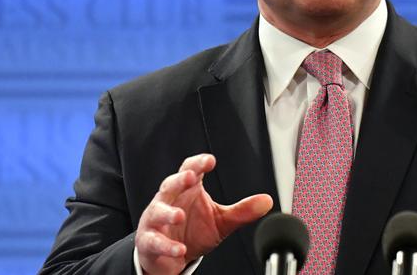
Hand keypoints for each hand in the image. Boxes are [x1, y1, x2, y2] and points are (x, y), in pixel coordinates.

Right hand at [135, 153, 272, 274]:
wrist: (171, 256)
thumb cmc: (193, 231)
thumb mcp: (221, 220)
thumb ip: (242, 211)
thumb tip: (266, 201)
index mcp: (187, 190)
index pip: (190, 170)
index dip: (198, 163)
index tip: (210, 161)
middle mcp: (169, 200)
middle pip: (170, 184)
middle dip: (179, 180)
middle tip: (191, 177)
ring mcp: (156, 220)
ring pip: (158, 211)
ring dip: (168, 213)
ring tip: (180, 216)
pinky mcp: (149, 241)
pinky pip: (155, 241)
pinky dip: (167, 246)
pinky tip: (179, 249)